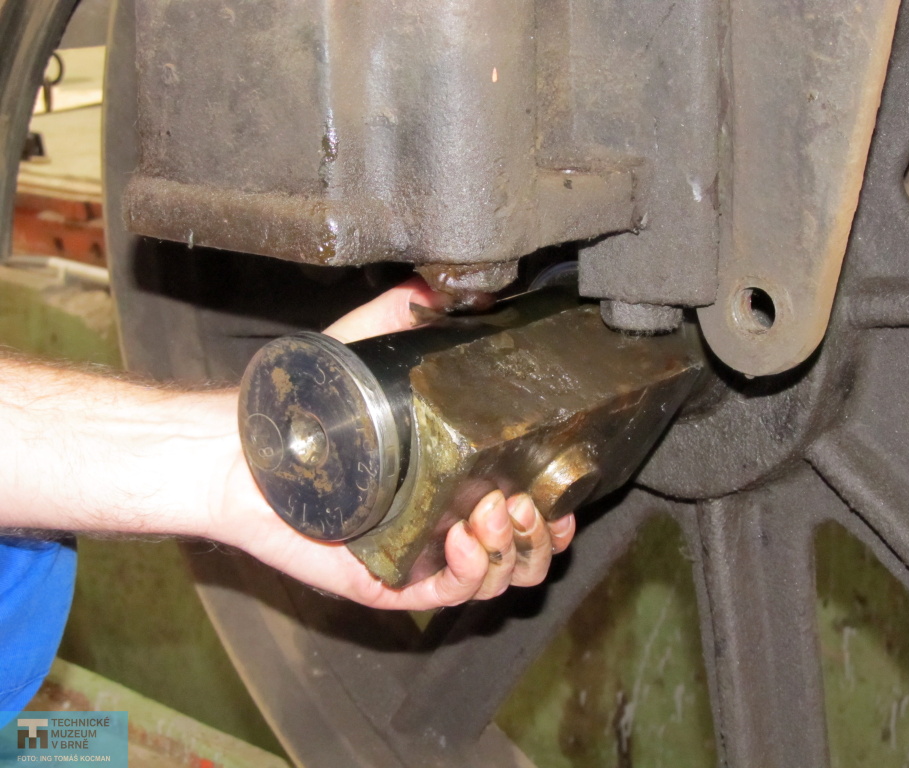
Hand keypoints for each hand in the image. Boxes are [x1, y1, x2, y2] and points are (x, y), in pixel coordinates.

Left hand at [214, 278, 575, 609]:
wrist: (248, 451)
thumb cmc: (310, 410)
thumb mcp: (366, 352)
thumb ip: (403, 316)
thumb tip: (440, 285)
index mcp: (454, 481)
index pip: (526, 508)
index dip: (555, 509)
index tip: (562, 493)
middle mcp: (445, 521)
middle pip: (524, 554)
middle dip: (542, 533)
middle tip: (527, 501)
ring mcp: (419, 555)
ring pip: (497, 578)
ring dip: (512, 550)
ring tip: (495, 510)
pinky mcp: (389, 580)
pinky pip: (448, 594)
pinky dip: (468, 572)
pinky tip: (462, 536)